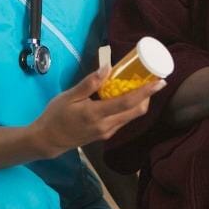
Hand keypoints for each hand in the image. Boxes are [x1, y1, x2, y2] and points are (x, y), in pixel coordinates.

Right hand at [34, 68, 165, 158]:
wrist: (48, 141)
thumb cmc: (55, 116)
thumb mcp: (69, 96)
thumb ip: (89, 83)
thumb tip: (108, 67)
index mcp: (96, 114)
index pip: (128, 102)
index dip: (146, 92)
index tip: (160, 82)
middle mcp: (106, 125)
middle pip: (136, 111)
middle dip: (147, 95)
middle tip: (150, 78)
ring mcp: (107, 132)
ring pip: (131, 116)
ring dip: (139, 101)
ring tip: (139, 84)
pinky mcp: (106, 134)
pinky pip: (124, 120)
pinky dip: (129, 107)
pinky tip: (124, 95)